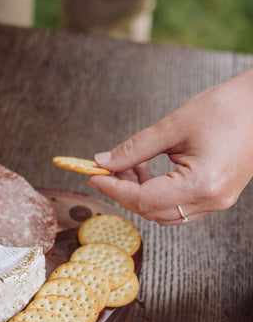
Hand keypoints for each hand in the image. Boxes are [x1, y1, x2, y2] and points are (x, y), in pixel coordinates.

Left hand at [87, 69, 252, 224]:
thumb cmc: (228, 108)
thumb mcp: (174, 126)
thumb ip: (135, 148)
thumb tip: (104, 160)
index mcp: (201, 185)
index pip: (143, 199)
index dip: (113, 188)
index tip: (93, 175)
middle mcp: (211, 200)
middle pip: (151, 211)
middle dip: (123, 192)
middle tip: (105, 169)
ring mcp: (217, 201)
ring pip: (164, 213)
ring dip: (139, 193)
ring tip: (128, 165)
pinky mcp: (218, 195)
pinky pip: (178, 205)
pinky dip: (156, 193)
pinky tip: (146, 169)